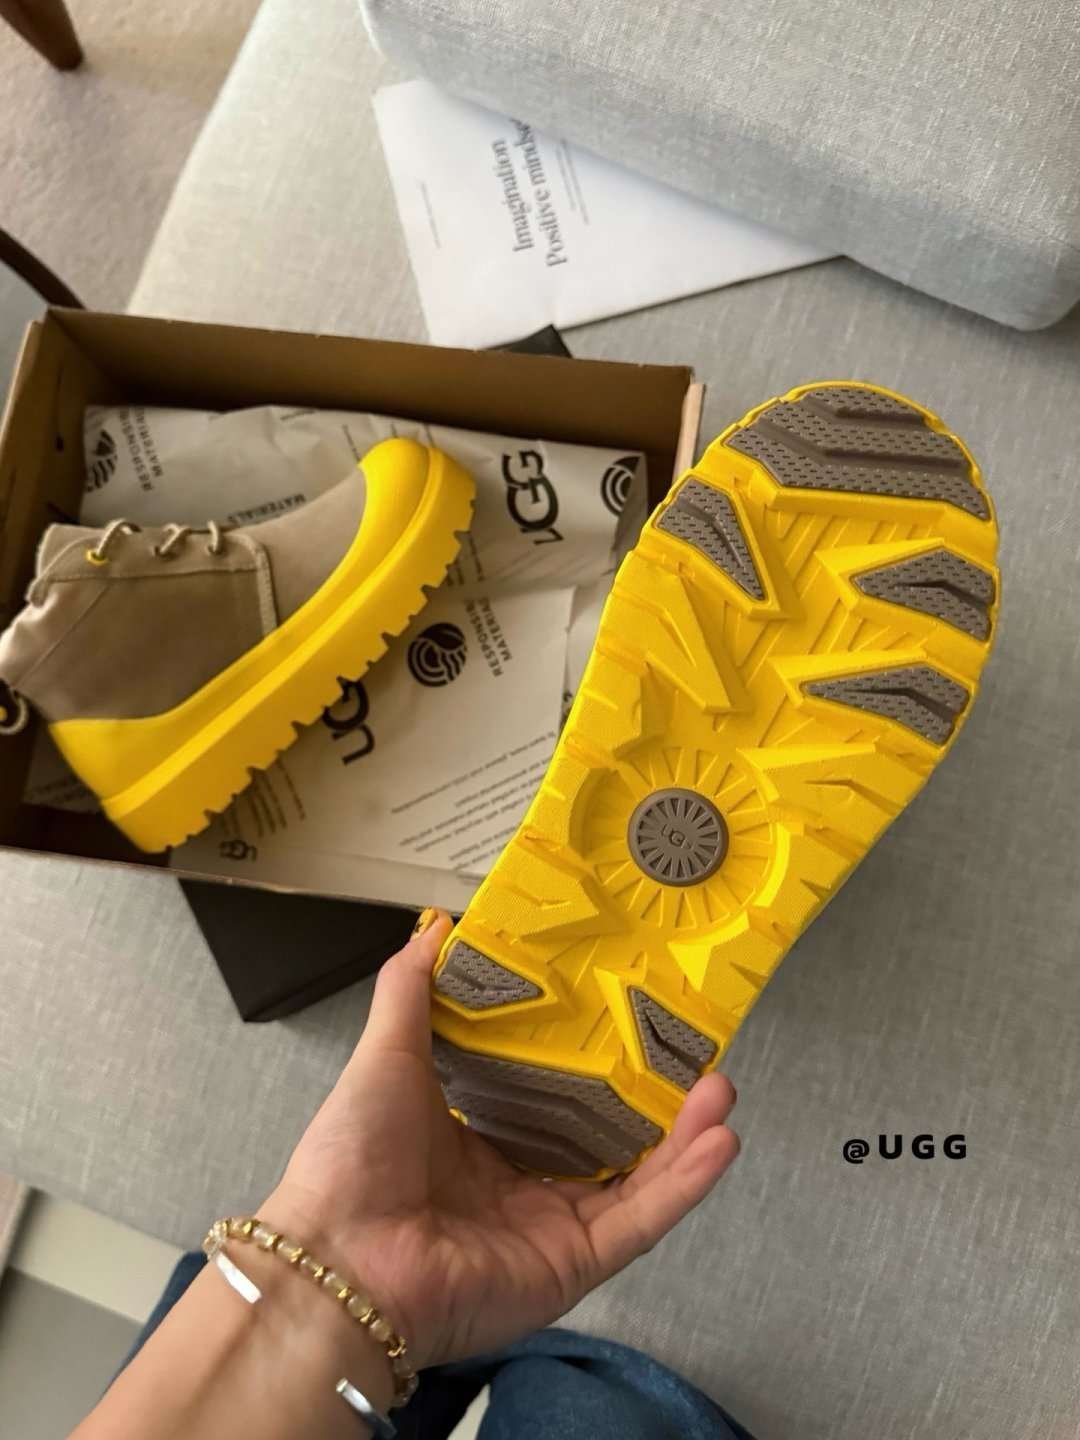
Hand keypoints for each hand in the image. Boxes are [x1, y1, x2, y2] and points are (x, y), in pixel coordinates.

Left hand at [265, 911, 738, 1369]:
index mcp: (479, 1138)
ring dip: (685, 1134)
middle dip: (658, 1096)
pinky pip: (640, 1221)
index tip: (636, 1010)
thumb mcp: (386, 1055)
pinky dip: (683, 1184)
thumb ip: (412, 990)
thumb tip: (438, 925)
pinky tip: (718, 1140)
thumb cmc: (352, 1158)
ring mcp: (552, 1227)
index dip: (600, 1057)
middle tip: (694, 1048)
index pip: (557, 1094)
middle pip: (610, 1136)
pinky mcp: (573, 1265)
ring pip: (638, 1176)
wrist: (339, 1263)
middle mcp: (521, 1184)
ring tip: (722, 1086)